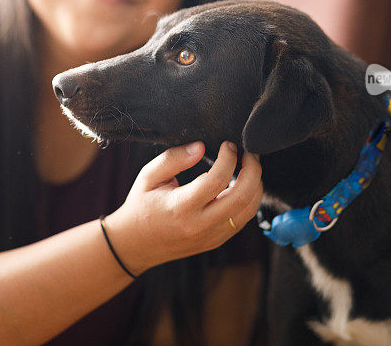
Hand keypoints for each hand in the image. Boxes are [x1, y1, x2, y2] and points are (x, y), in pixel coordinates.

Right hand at [104, 141, 262, 275]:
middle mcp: (199, 225)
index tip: (228, 145)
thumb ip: (174, 158)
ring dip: (255, 186)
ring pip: (248, 211)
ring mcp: (210, 237)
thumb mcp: (149, 176)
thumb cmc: (141, 206)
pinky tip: (242, 185)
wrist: (135, 245)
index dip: (228, 158)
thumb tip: (201, 147)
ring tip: (249, 168)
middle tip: (249, 154)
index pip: (217, 180)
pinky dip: (248, 201)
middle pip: (242, 197)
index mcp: (181, 207)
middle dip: (253, 171)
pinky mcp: (215, 241)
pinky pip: (242, 221)